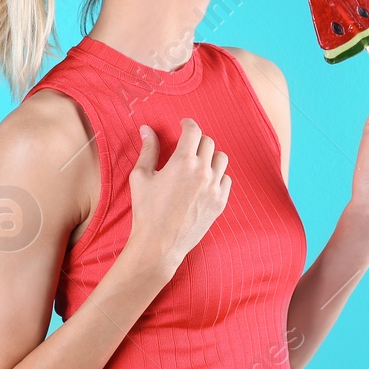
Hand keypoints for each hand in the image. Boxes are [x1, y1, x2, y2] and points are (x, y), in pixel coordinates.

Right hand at [124, 118, 231, 273]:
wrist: (159, 244)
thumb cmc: (146, 211)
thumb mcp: (141, 177)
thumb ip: (148, 150)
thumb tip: (147, 130)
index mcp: (183, 162)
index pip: (194, 131)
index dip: (188, 124)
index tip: (184, 125)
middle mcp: (203, 172)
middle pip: (208, 142)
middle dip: (197, 140)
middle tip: (188, 146)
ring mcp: (214, 188)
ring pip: (221, 159)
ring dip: (210, 156)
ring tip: (199, 162)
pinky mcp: (220, 202)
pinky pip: (226, 179)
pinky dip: (218, 175)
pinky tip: (205, 180)